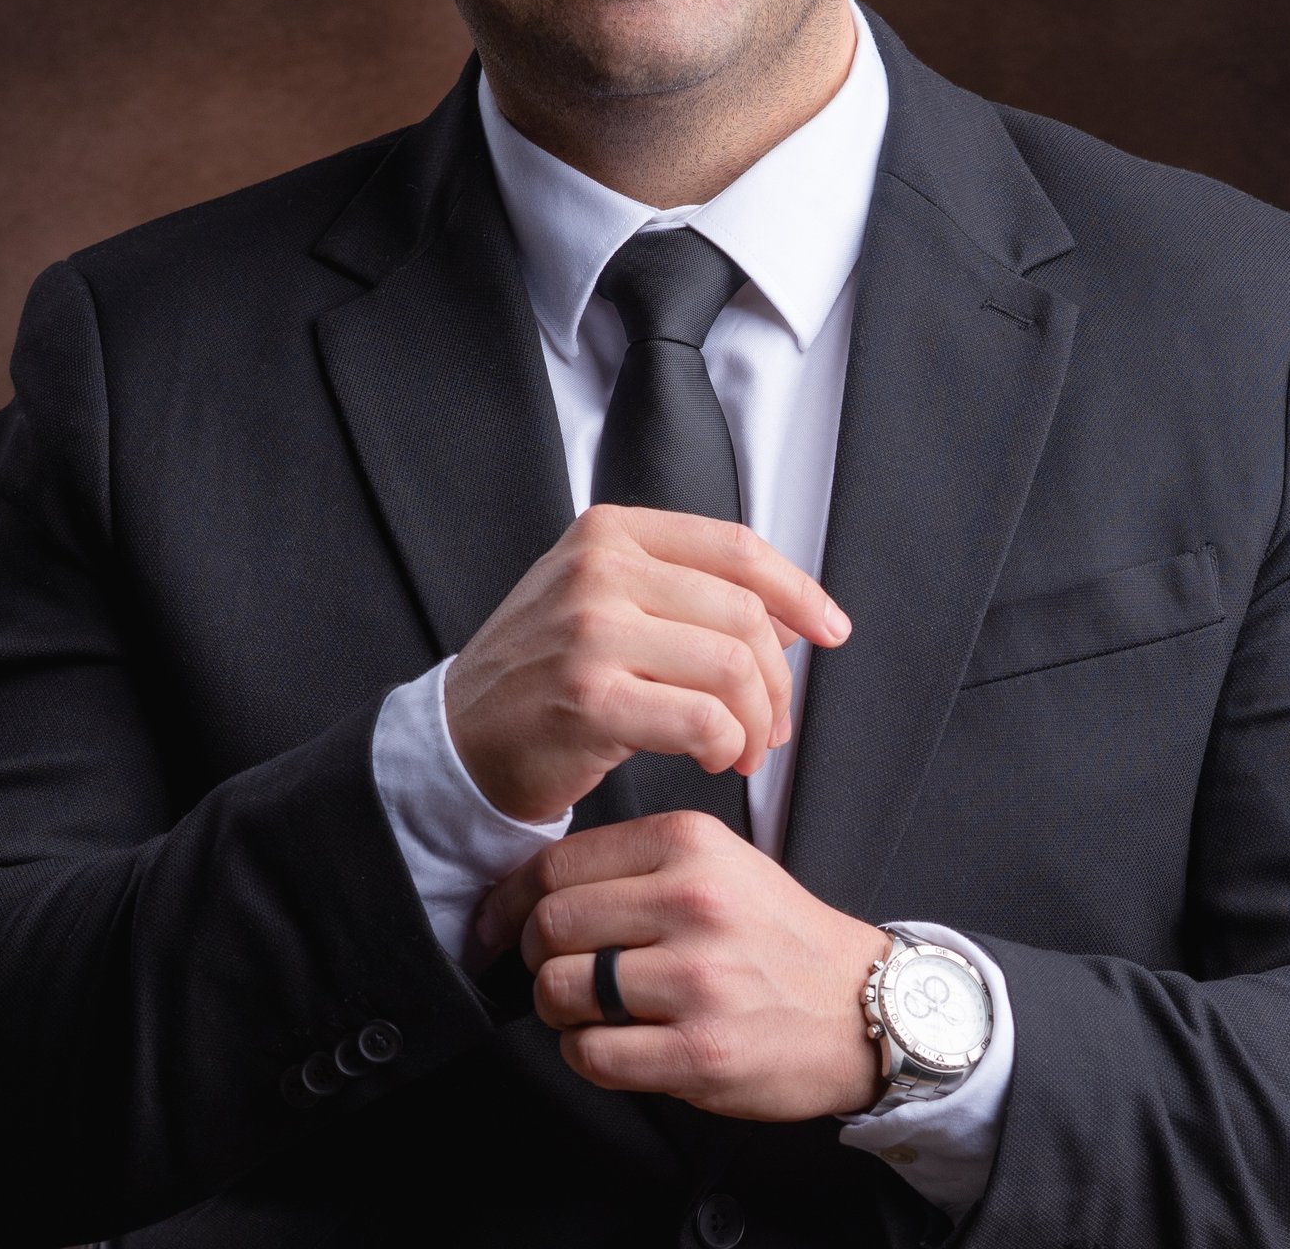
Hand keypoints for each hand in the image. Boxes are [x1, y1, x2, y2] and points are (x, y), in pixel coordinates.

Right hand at [445, 505, 850, 822]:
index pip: (736, 547)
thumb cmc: (544, 674)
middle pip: (744, 613)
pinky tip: (712, 757)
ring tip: (743, 749)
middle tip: (773, 726)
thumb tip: (787, 615)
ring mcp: (591, 630)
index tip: (830, 631)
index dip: (798, 591)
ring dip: (757, 720)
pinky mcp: (590, 698)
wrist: (459, 738)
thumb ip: (683, 591)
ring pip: (732, 665)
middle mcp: (599, 568)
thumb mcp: (601, 598)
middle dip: (778, 679)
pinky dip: (725, 744)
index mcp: (611, 532)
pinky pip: (702, 718)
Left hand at [475, 809, 890, 1121]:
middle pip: (551, 925)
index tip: (497, 922)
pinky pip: (594, 1054)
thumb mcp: (721, 862)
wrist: (862, 1006)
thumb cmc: (780, 936)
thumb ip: (639, 863)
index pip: (558, 863)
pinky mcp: (701, 1050)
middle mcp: (693, 902)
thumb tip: (537, 888)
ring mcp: (698, 979)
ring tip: (586, 1009)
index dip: (510, 900)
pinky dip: (586, 1054)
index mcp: (690, 844)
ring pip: (562, 990)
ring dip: (557, 1009)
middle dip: (532, 956)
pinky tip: (613, 1044)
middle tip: (549, 970)